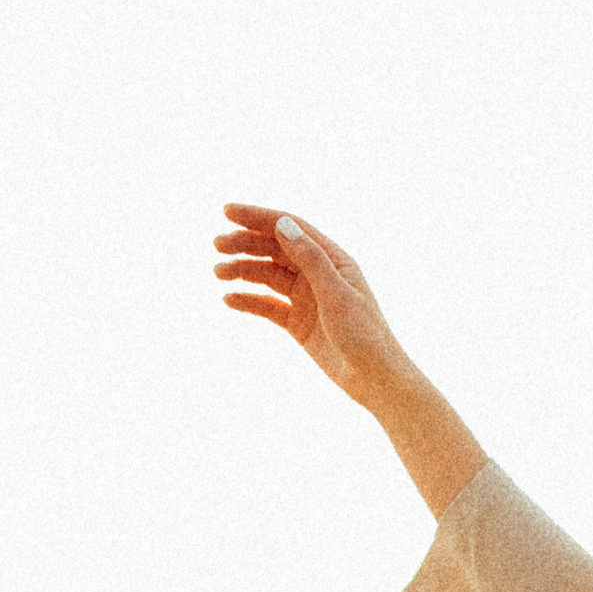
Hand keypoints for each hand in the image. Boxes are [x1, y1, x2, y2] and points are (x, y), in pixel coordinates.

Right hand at [214, 204, 416, 411]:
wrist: (375, 380)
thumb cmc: (365, 335)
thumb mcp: (337, 294)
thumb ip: (310, 259)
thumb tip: (283, 224)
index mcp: (333, 260)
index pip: (291, 228)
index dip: (259, 217)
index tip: (227, 211)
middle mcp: (318, 274)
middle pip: (275, 250)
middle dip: (245, 244)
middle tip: (217, 246)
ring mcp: (307, 298)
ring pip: (268, 276)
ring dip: (243, 271)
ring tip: (219, 273)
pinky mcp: (298, 322)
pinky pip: (268, 306)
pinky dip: (249, 301)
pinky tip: (229, 299)